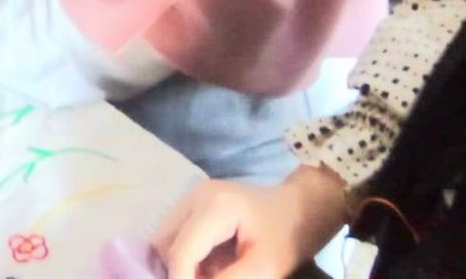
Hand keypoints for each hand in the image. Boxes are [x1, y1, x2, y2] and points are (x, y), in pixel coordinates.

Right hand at [152, 167, 348, 278]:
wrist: (300, 207)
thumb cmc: (289, 236)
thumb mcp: (266, 269)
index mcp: (215, 207)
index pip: (181, 251)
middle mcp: (195, 195)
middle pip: (164, 242)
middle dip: (177, 272)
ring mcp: (193, 195)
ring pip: (164, 237)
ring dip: (178, 263)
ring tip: (202, 277)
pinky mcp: (194, 201)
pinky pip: (174, 232)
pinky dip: (183, 254)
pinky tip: (202, 267)